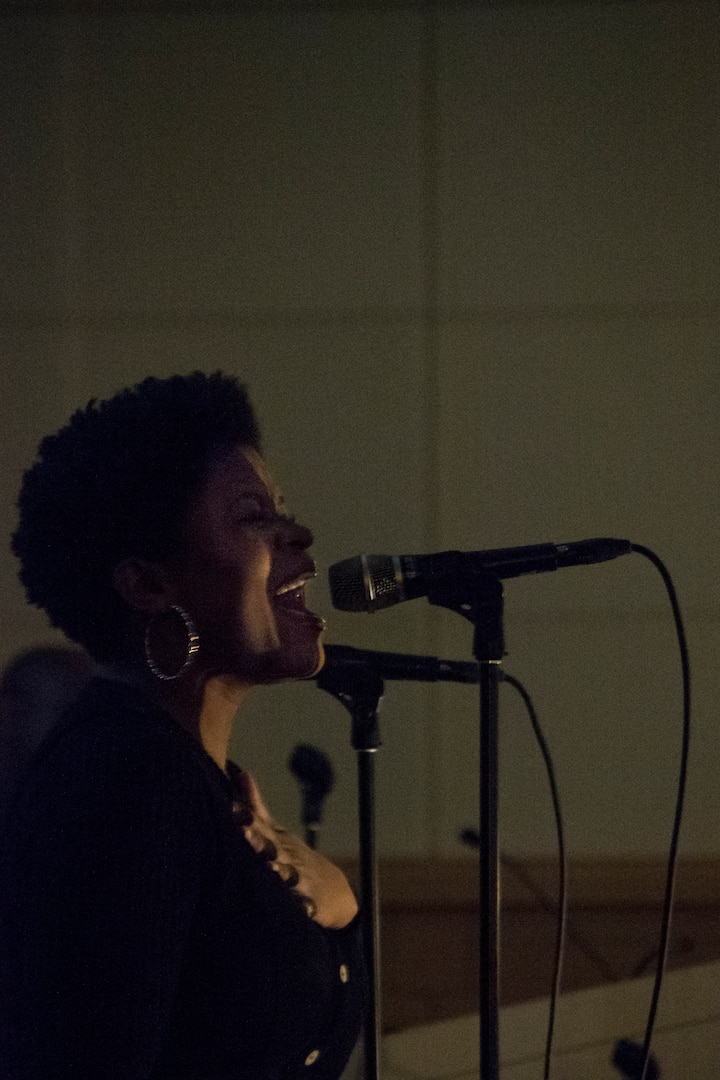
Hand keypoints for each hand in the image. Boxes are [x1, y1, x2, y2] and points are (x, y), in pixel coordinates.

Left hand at [238, 771, 357, 929]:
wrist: (332, 889)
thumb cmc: (292, 856)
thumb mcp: (276, 831)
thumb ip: (256, 806)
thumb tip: (240, 773)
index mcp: (276, 840)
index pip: (260, 827)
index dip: (247, 818)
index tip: (231, 808)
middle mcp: (287, 857)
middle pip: (273, 848)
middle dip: (259, 841)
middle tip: (245, 833)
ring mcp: (300, 880)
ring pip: (289, 875)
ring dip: (281, 871)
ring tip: (272, 868)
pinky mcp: (311, 904)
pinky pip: (308, 906)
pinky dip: (305, 906)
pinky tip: (301, 907)